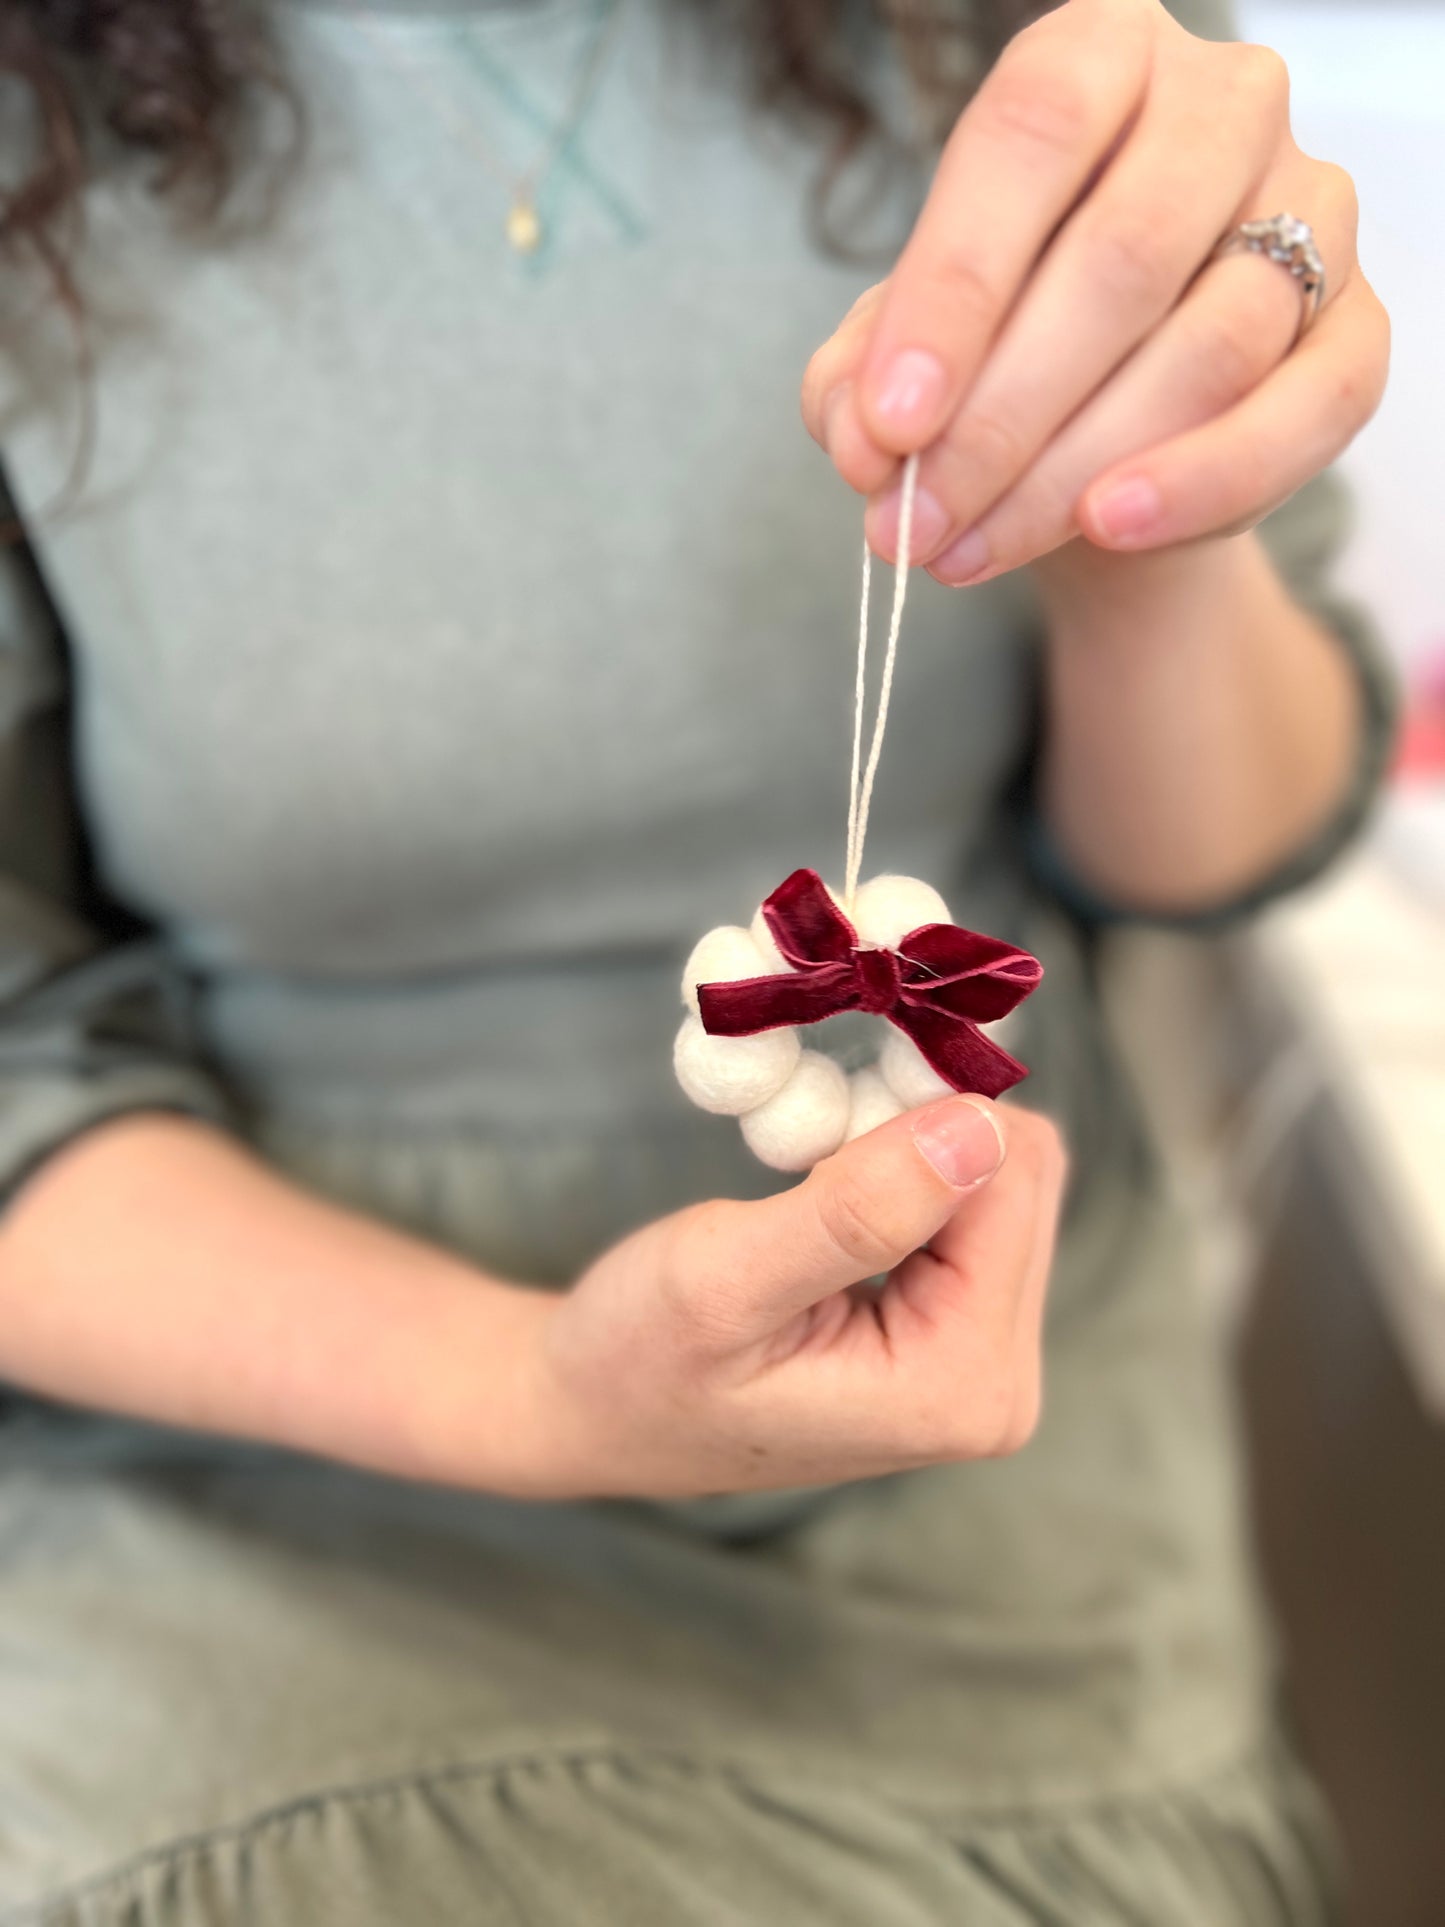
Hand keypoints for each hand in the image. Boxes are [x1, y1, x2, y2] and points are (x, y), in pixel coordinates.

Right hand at [527, 1096, 1065, 1498]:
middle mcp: (997, 1386)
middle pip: (1021, 1173)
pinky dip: (904, 1168)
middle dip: (918, 1126)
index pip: (1011, 1176)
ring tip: (807, 1176)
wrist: (593, 1411)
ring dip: (907, 1142)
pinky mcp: (960, 1335)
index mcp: (959, 1385)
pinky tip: (827, 1193)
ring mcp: (984, 1363)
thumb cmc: (635, 1357)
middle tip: (806, 1144)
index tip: (827, 1108)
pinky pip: (972, 1206)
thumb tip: (981, 1130)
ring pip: (1000, 1176)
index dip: (922, 1108)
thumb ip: (856, 1211)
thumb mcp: (722, 1277)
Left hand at [801, 0, 1388, 585]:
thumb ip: (862, 379)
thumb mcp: (904, 352)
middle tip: (915, 521)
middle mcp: (1221, 108)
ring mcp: (1311, 210)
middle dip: (1000, 415)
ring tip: (972, 548)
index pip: (1029, 135)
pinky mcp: (1356, 326)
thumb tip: (863, 437)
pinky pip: (1307, 410)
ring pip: (1211, 343)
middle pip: (1123, 254)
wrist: (1106, 431)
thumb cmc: (998, 348)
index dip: (951, 290)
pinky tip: (1107, 526)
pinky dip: (1202, 483)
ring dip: (1074, 470)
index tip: (888, 424)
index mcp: (1098, 57)